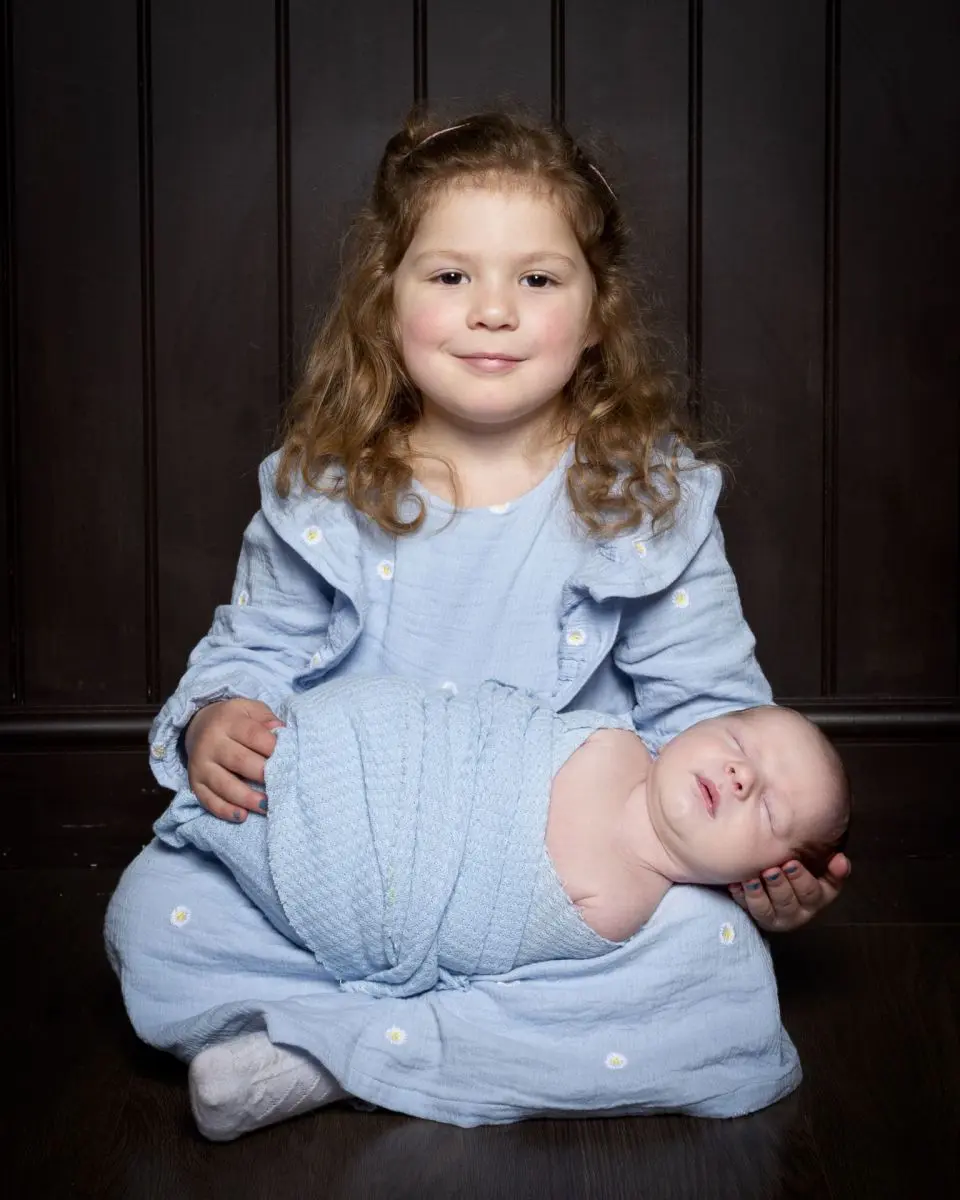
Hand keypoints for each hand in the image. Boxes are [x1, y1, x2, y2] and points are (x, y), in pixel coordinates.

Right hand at [184, 697, 284, 822]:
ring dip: (246, 798)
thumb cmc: (234, 720)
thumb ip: (266, 718)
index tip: (289, 758)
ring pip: (224, 785)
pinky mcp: (195, 783)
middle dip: (262, 774)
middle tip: (282, 783)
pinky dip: (225, 810)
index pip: (253, 735)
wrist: (198, 725)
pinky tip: (242, 816)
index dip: (272, 748)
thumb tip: (281, 732)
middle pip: (239, 760)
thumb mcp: (250, 710)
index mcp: (228, 721)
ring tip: (266, 806)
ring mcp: (201, 765)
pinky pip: (208, 800)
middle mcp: (211, 743)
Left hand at [727, 853, 850, 931]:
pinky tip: (735, 884)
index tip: (791, 863)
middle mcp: (797, 912)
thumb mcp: (824, 872)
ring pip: (766, 909)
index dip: (801, 879)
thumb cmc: (805, 874)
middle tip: (770, 870)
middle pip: (787, 902)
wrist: (782, 885)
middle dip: (778, 885)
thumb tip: (841, 860)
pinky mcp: (756, 917)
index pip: (811, 893)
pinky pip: (747, 909)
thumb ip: (834, 868)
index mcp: (816, 900)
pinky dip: (741, 896)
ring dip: (757, 894)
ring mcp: (775, 917)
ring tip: (751, 879)